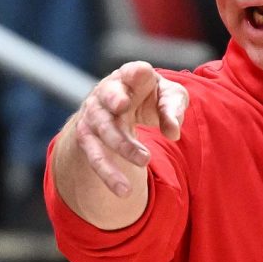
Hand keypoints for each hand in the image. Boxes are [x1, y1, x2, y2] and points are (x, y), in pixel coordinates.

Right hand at [67, 61, 188, 198]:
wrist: (121, 107)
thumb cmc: (150, 97)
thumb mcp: (169, 97)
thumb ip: (173, 109)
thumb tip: (173, 133)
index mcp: (129, 76)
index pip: (131, 71)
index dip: (134, 72)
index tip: (140, 72)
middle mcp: (105, 93)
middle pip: (109, 97)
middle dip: (116, 102)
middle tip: (127, 108)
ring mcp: (93, 116)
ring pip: (103, 130)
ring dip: (122, 145)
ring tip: (144, 161)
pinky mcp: (88, 139)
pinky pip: (95, 157)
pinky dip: (109, 174)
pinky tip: (124, 190)